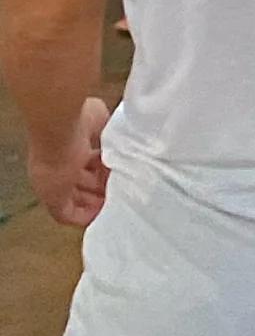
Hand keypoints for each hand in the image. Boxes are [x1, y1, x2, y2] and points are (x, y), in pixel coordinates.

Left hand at [32, 96, 108, 227]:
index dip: (102, 169)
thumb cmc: (76, 119)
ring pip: (77, 199)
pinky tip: (103, 215)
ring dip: (96, 203)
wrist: (59, 129)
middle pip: (82, 183)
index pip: (85, 163)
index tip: (119, 172)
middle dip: (101, 188)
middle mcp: (58, 167)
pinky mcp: (53, 199)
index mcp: (67, 147)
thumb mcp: (100, 120)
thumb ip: (107, 133)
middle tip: (121, 190)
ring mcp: (54, 184)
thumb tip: (118, 138)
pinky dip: (86, 216)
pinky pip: (70, 215)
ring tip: (117, 203)